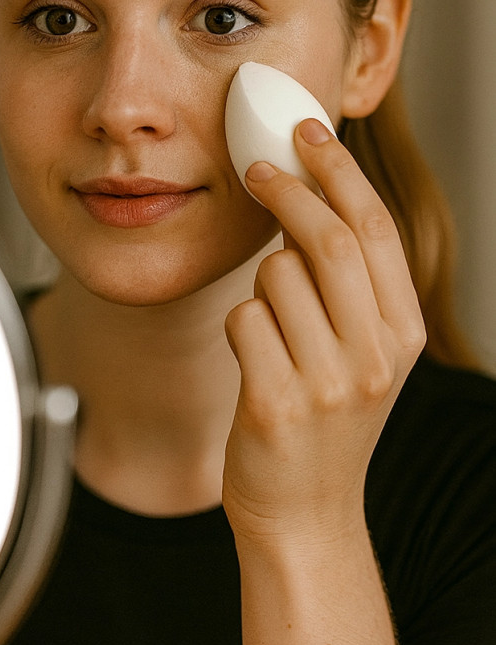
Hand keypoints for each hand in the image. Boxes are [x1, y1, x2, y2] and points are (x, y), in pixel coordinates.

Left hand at [222, 118, 425, 548]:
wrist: (305, 512)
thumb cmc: (325, 419)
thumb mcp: (363, 353)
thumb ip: (351, 285)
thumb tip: (312, 195)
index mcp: (403, 333)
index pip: (375, 229)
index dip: (339, 171)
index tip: (310, 132)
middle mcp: (375, 356)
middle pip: (328, 240)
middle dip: (289, 191)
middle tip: (259, 170)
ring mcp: (327, 383)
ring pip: (276, 276)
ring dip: (261, 281)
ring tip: (273, 323)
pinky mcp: (274, 404)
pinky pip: (242, 319)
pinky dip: (240, 321)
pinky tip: (255, 355)